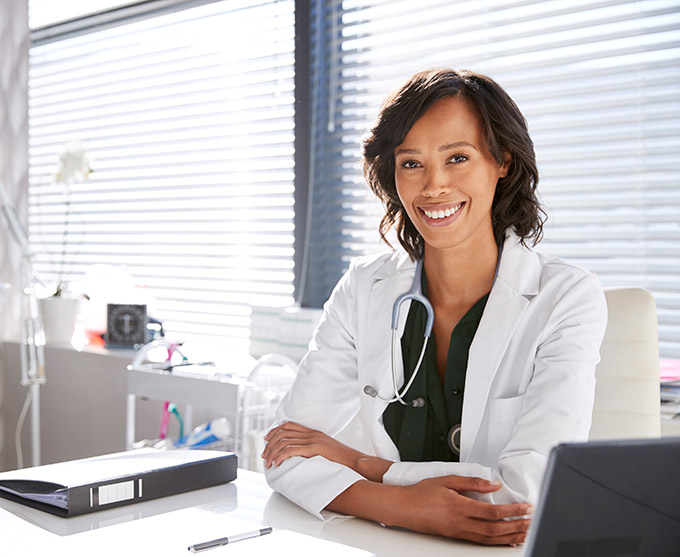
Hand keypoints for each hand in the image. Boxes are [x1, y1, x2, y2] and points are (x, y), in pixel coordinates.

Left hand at [262, 422, 390, 480]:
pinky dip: (281, 456)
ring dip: (273, 452)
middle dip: (270, 444)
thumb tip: (300, 456)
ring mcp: (313, 440)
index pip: (288, 425)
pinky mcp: (314, 448)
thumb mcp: (325, 450)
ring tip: (268, 463)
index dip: (275, 431)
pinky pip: (291, 450)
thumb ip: (313, 449)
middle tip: (264, 456)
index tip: (266, 440)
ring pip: (284, 441)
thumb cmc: (342, 460)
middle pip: (283, 433)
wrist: (355, 461)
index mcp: (313, 432)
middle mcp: (311, 433)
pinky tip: (277, 463)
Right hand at [399, 475, 531, 544]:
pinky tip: (505, 539)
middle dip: (516, 527)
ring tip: (525, 533)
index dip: (512, 511)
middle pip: (494, 529)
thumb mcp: (447, 480)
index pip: (492, 512)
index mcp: (459, 507)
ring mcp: (458, 532)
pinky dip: (496, 541)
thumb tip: (492, 484)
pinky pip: (480, 541)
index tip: (525, 508)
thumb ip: (472, 482)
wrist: (404, 507)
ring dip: (509, 537)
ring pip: (489, 539)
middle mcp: (460, 523)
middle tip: (531, 522)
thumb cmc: (422, 493)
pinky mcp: (455, 536)